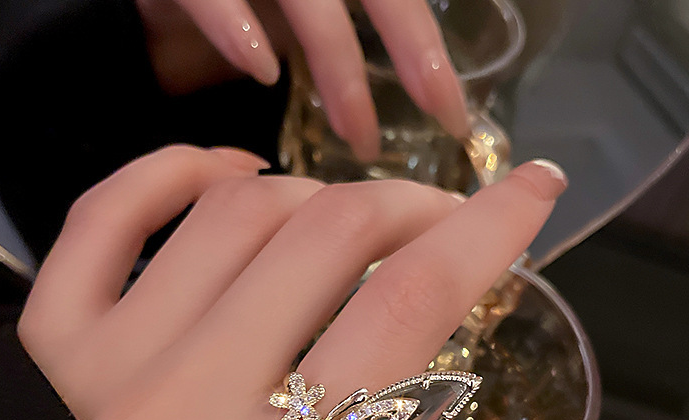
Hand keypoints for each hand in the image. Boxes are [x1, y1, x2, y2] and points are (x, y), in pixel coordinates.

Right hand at [135, 0, 467, 159]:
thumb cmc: (238, 0)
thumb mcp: (296, 10)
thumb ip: (330, 38)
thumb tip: (376, 111)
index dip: (430, 56)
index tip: (454, 119)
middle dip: (416, 53)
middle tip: (440, 116)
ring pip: (310, 3)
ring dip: (340, 69)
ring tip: (359, 137)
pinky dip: (234, 25)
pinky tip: (262, 71)